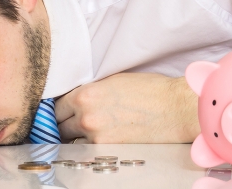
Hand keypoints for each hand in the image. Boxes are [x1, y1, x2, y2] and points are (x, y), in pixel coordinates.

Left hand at [55, 72, 199, 143]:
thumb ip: (89, 92)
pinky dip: (92, 146)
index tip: (65, 112)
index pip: (56, 107)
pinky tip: (104, 139)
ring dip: (78, 137)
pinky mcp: (108, 150)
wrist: (175, 108)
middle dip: (66, 124)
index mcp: (84, 95)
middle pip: (60, 126)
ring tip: (93, 131)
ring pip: (73, 141)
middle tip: (75, 123)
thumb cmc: (149, 90)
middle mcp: (85, 116)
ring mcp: (95, 136)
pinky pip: (89, 150)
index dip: (61, 110)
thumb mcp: (112, 81)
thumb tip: (73, 101)